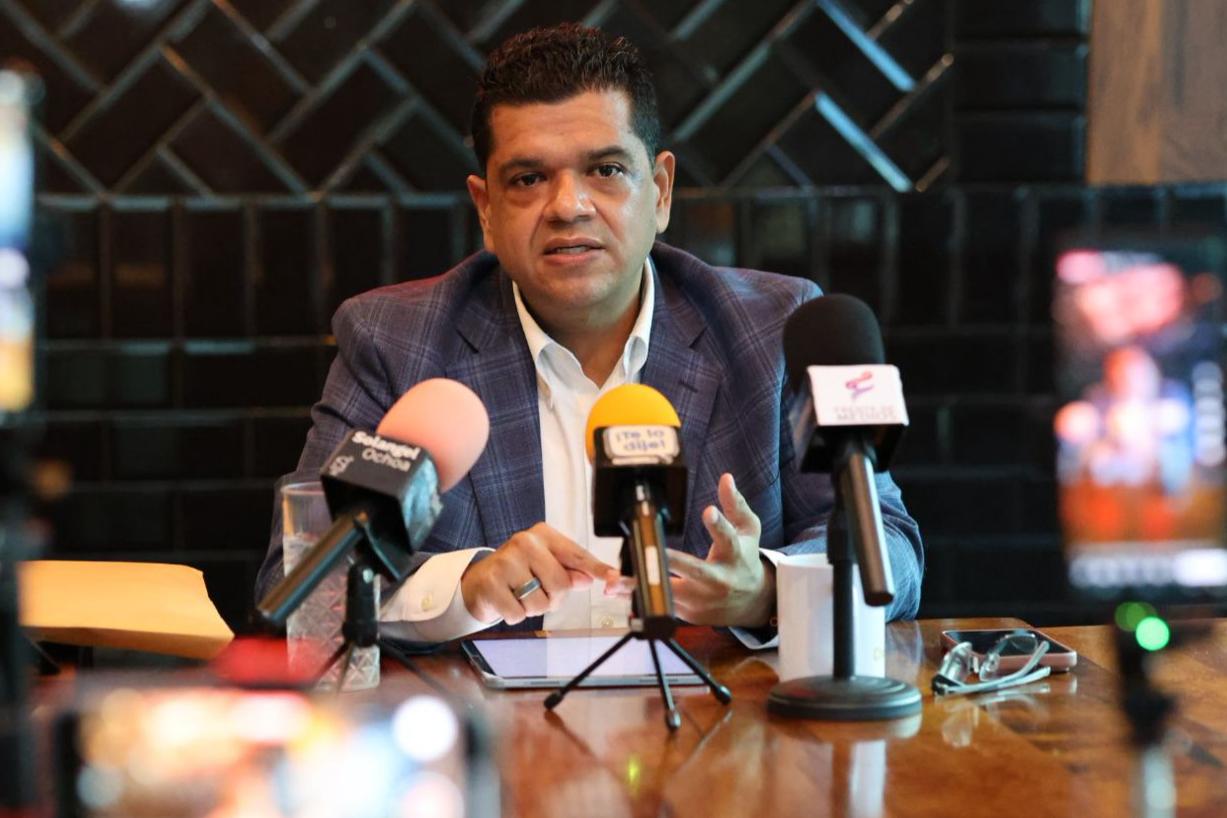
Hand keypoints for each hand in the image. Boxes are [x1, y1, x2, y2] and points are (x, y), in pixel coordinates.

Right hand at [461, 522, 618, 625]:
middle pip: (561, 584)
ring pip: (541, 602)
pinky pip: (519, 613)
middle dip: (552, 597)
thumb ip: (570, 571)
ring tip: (520, 594)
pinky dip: (516, 615)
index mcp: (544, 535)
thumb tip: (587, 578)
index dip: (597, 569)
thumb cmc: (519, 572)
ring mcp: (506, 560)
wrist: (479, 580)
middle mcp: (525, 542)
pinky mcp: (492, 582)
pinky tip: (507, 601)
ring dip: (533, 608)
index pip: (577, 555)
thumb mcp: (546, 566)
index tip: (614, 578)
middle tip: (536, 589)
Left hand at [606, 473, 774, 626]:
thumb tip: (726, 478)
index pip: (727, 538)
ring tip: (618, 579)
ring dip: (643, 584)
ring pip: (670, 592)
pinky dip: (640, 597)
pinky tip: (618, 591)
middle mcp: (718, 579)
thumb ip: (735, 505)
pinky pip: (661, 603)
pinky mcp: (689, 613)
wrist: (752, 602)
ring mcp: (702, 599)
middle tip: (654, 551)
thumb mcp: (748, 531)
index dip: (718, 524)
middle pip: (694, 570)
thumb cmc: (744, 560)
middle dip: (673, 561)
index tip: (708, 511)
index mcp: (734, 555)